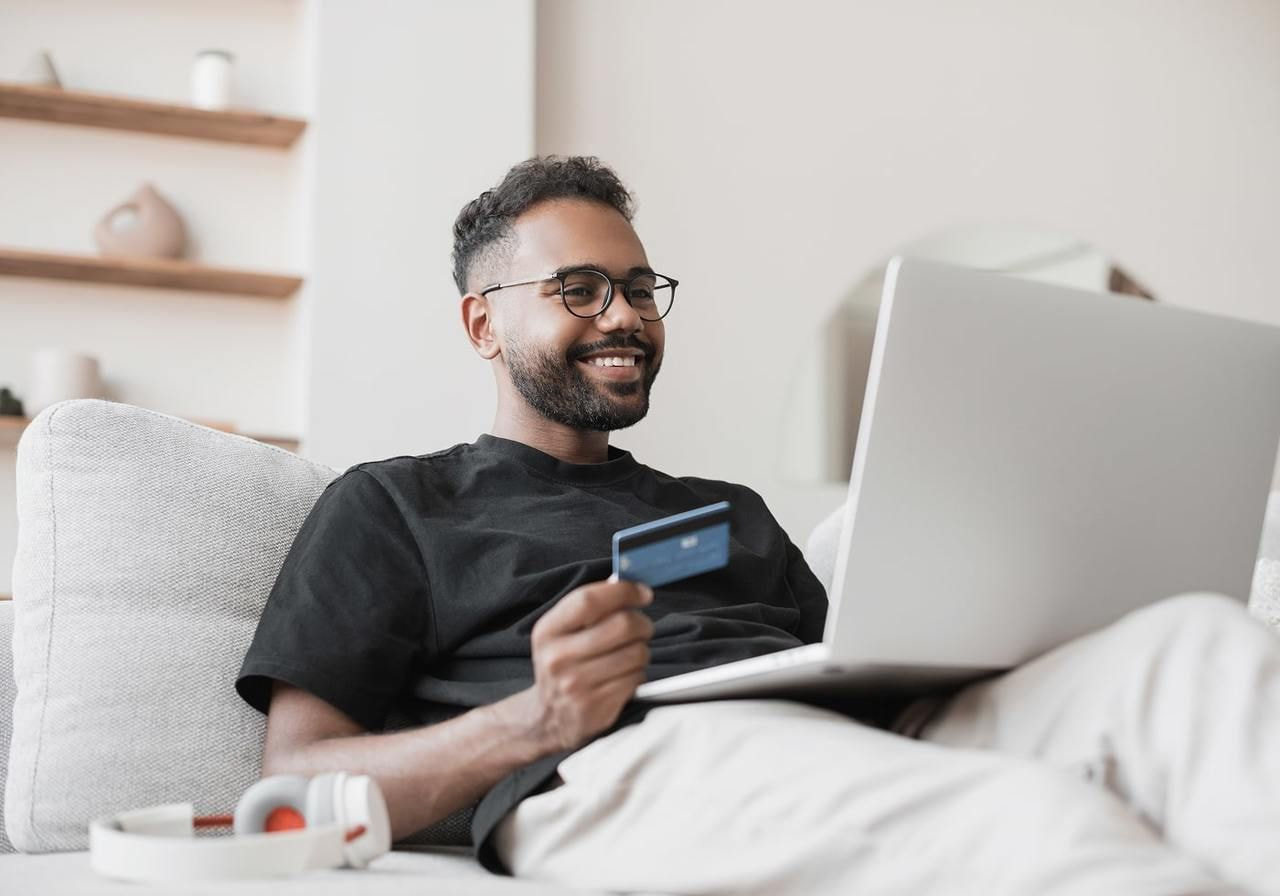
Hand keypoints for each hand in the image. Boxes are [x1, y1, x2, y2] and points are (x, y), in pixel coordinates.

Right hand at [524, 575, 654, 752]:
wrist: (548, 717)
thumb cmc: (562, 664)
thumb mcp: (560, 632)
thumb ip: (588, 606)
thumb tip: (624, 583)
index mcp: (548, 631)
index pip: (589, 600)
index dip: (623, 592)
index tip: (641, 593)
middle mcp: (558, 658)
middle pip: (621, 625)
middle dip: (642, 622)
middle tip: (642, 626)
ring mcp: (577, 685)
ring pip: (636, 653)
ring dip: (642, 650)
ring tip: (630, 653)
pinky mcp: (597, 706)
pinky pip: (637, 678)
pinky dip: (638, 673)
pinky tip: (624, 674)